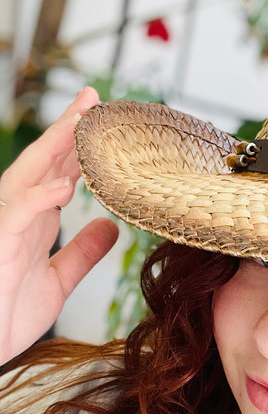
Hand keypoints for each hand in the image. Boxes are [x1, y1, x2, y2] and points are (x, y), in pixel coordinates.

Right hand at [0, 88, 118, 364]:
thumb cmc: (7, 317)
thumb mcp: (58, 282)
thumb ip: (83, 253)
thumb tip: (111, 226)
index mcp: (35, 222)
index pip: (60, 173)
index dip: (82, 146)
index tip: (108, 119)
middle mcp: (18, 217)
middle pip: (43, 163)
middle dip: (67, 129)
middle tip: (92, 97)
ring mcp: (3, 229)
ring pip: (26, 177)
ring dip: (52, 148)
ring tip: (79, 121)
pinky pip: (14, 216)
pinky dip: (38, 199)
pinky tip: (64, 187)